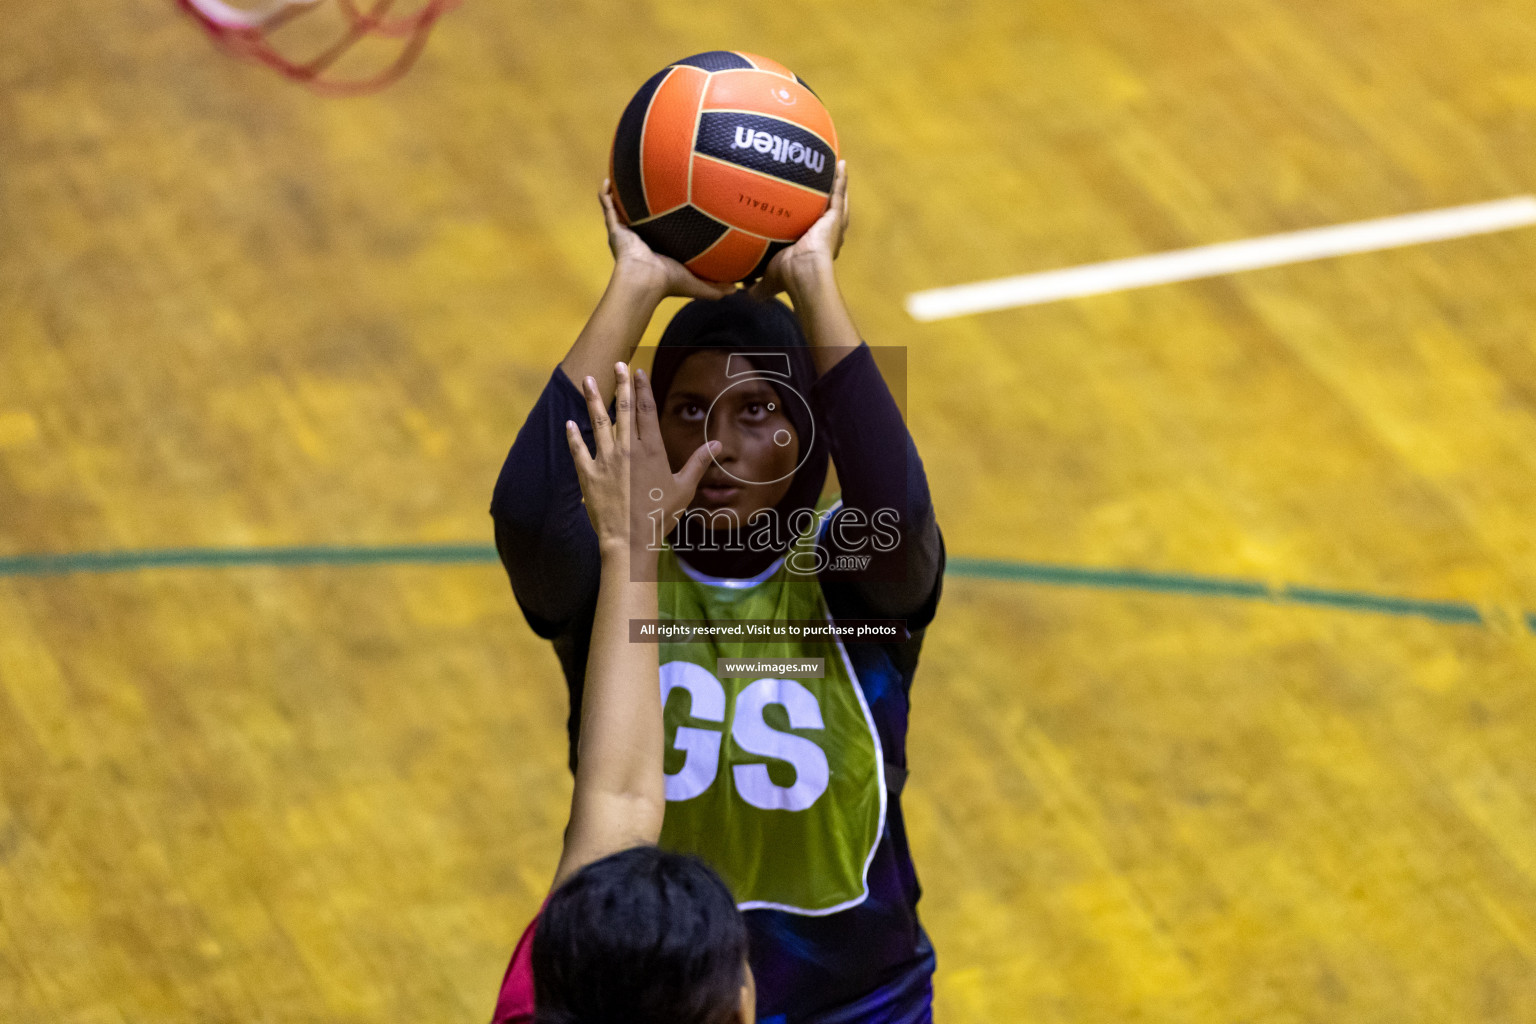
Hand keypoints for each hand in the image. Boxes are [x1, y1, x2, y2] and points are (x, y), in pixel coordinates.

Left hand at [566, 361, 717, 554]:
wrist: (630, 540)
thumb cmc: (660, 516)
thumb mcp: (684, 489)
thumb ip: (698, 463)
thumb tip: (717, 445)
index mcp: (652, 451)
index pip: (647, 412)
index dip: (643, 390)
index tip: (638, 372)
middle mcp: (628, 450)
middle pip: (624, 410)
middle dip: (621, 385)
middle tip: (618, 364)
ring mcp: (606, 461)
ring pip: (598, 423)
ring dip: (593, 400)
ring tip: (588, 380)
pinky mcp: (589, 475)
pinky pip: (578, 450)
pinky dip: (573, 436)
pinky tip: (569, 422)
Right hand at [600, 182, 734, 300]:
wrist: (644, 281)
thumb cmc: (668, 283)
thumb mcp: (697, 284)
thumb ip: (716, 286)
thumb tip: (736, 289)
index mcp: (658, 250)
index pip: (663, 233)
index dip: (668, 221)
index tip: (677, 206)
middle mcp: (641, 240)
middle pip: (642, 219)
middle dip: (645, 205)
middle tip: (654, 186)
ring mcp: (627, 233)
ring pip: (623, 210)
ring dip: (622, 196)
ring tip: (625, 177)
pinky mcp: (615, 229)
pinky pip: (607, 207)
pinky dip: (605, 195)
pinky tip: (606, 181)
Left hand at [749, 159, 848, 301]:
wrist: (804, 274)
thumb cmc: (787, 279)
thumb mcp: (768, 281)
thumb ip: (756, 285)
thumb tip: (742, 289)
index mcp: (811, 247)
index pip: (810, 231)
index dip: (809, 222)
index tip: (802, 210)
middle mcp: (824, 235)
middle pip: (826, 212)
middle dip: (826, 200)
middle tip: (822, 183)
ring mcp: (831, 225)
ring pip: (836, 201)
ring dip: (836, 185)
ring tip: (834, 167)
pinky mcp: (835, 217)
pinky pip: (839, 193)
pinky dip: (841, 178)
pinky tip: (841, 163)